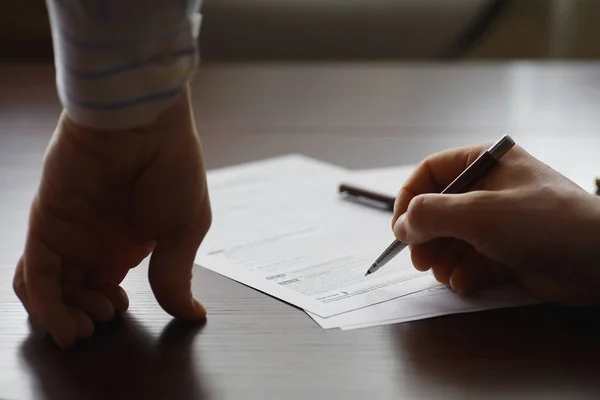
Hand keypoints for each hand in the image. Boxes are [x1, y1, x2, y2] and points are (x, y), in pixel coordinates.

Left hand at [13, 88, 211, 347]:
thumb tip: (192, 315)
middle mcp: (93, 238)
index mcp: (127, 239)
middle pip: (73, 291)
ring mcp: (68, 231)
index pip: (104, 283)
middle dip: (85, 316)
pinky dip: (45, 306)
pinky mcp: (47, 223)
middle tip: (102, 320)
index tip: (123, 308)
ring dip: (59, 318)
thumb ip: (177, 274)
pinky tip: (64, 324)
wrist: (144, 119)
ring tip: (79, 331)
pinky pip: (35, 273)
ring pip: (47, 288)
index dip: (107, 305)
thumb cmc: (173, 164)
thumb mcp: (186, 228)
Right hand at [393, 143, 599, 305]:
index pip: (432, 172)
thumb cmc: (544, 223)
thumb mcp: (478, 213)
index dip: (409, 198)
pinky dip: (463, 272)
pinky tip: (465, 282)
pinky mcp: (508, 251)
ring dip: (442, 258)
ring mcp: (499, 222)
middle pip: (438, 209)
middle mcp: (490, 189)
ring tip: (442, 274)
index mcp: (486, 163)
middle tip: (418, 259)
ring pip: (452, 238)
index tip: (399, 227)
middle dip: (425, 236)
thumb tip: (401, 226)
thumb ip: (431, 214)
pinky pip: (472, 259)